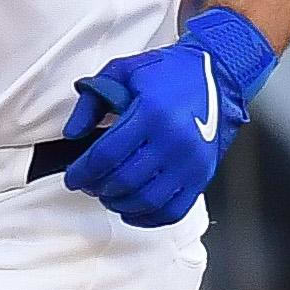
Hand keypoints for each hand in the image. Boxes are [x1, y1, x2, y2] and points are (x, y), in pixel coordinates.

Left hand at [60, 21, 257, 228]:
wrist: (217, 75)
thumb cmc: (168, 73)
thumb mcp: (121, 71)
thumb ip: (91, 101)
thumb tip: (73, 133)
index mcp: (152, 113)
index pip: (106, 154)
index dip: (82, 172)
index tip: (72, 178)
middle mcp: (174, 140)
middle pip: (124, 180)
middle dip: (97, 187)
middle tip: (88, 185)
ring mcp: (191, 162)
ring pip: (146, 200)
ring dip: (119, 203)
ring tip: (108, 194)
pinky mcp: (202, 175)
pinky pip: (173, 210)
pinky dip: (148, 217)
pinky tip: (132, 210)